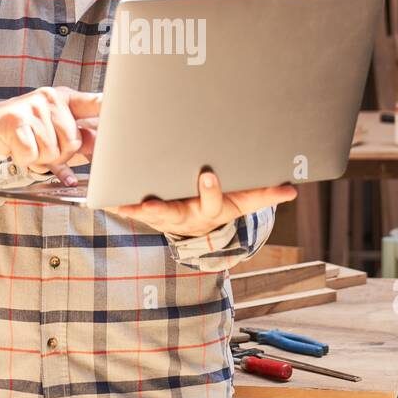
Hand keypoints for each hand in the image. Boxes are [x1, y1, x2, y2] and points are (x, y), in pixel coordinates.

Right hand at [0, 87, 99, 176]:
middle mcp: (50, 100)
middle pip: (72, 141)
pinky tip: (19, 149)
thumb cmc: (27, 130)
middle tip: (45, 149)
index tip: (126, 106)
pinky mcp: (16, 122)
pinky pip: (32, 154)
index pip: (92, 102)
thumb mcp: (54, 130)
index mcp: (64, 99)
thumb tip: (98, 145)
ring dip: (40, 159)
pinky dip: (25, 160)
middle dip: (59, 155)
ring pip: (52, 151)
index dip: (109, 106)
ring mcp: (33, 109)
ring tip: (31, 148)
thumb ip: (78, 137)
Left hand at [106, 168, 296, 238]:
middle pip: (173, 215)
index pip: (213, 202)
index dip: (210, 191)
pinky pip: (132, 209)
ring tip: (119, 200)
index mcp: (211, 211)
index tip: (208, 175)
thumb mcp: (247, 200)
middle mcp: (186, 217)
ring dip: (133, 209)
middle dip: (161, 209)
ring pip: (148, 214)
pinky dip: (119, 202)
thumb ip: (267, 193)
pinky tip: (104, 193)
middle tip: (150, 203)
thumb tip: (293, 190)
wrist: (205, 223)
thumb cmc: (227, 202)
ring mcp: (166, 217)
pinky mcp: (149, 213)